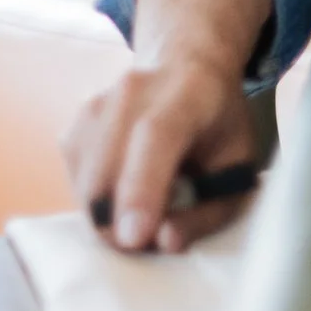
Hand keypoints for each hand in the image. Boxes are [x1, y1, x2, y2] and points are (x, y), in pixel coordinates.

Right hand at [61, 0, 269, 252]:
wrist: (185, 69)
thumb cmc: (218, 124)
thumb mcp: (238, 166)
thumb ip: (209, 209)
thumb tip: (165, 242)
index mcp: (187, 93)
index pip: (155, 137)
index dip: (141, 190)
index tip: (134, 238)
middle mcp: (132, 92)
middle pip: (107, 171)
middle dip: (121, 227)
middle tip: (151, 241)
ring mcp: (94, 108)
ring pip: (85, 186)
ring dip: (110, 218)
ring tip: (147, 207)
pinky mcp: (73, 128)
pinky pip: (76, 185)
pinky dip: (100, 202)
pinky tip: (129, 186)